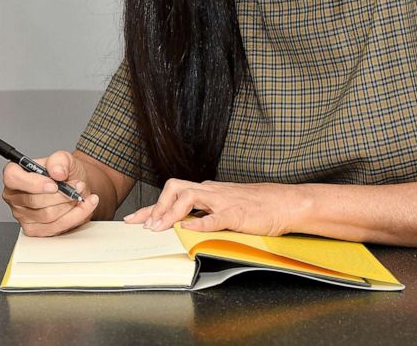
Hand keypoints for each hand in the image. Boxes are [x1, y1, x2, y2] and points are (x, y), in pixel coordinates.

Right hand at [1, 150, 99, 236]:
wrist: (75, 186)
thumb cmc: (64, 173)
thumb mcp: (64, 158)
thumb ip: (60, 160)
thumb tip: (57, 172)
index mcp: (15, 175)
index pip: (12, 178)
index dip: (33, 182)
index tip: (54, 184)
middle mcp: (15, 197)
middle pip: (34, 200)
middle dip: (62, 194)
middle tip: (78, 185)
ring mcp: (23, 215)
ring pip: (47, 215)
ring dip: (69, 204)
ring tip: (80, 193)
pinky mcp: (35, 230)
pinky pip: (56, 227)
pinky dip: (76, 215)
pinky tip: (85, 205)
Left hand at [123, 179, 302, 235]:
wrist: (283, 203)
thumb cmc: (255, 206)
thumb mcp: (224, 206)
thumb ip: (205, 212)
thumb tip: (183, 224)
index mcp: (207, 191)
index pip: (172, 194)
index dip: (151, 207)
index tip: (133, 220)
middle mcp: (211, 191)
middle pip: (175, 187)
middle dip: (157, 206)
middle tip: (145, 226)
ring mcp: (223, 201)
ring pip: (190, 196)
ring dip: (171, 212)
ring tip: (160, 228)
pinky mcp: (236, 213)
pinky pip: (214, 217)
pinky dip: (199, 223)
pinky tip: (187, 229)